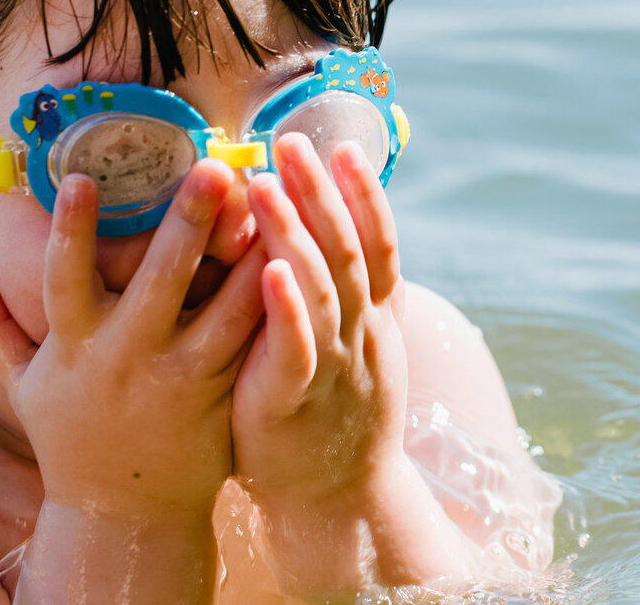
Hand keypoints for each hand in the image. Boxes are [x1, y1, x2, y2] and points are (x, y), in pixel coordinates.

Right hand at [0, 160, 265, 516]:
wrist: (124, 516)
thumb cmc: (72, 438)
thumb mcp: (24, 388)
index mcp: (74, 346)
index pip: (64, 278)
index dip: (71, 229)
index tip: (81, 177)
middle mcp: (126, 356)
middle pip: (158, 281)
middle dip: (185, 223)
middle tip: (213, 169)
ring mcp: (178, 377)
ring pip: (220, 310)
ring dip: (248, 257)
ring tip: (273, 204)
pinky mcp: (219, 394)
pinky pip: (250, 342)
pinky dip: (271, 302)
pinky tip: (295, 260)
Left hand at [232, 133, 408, 504]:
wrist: (339, 499)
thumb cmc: (332, 410)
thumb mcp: (354, 346)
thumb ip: (348, 293)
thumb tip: (335, 235)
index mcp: (374, 316)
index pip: (376, 241)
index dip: (361, 192)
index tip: (340, 145)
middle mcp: (363, 331)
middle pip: (346, 249)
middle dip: (319, 192)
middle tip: (289, 140)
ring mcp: (336, 364)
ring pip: (322, 287)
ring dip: (294, 232)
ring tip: (263, 184)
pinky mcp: (299, 399)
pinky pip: (298, 348)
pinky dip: (289, 308)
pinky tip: (269, 271)